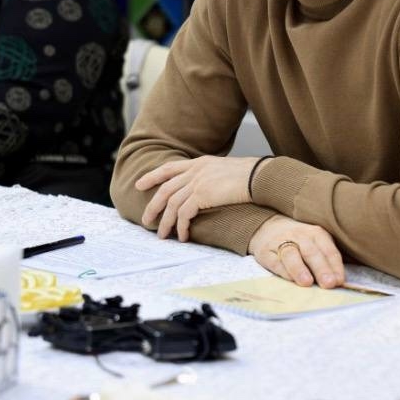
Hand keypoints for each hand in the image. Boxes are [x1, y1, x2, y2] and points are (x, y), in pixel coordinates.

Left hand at [135, 156, 255, 241]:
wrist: (260, 177)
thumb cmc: (250, 177)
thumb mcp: (224, 171)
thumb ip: (210, 177)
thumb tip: (205, 192)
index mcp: (199, 163)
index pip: (169, 168)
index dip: (152, 176)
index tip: (140, 184)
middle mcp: (195, 171)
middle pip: (165, 189)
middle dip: (153, 206)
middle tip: (145, 220)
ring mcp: (197, 182)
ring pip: (172, 204)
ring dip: (166, 222)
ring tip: (162, 235)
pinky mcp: (202, 194)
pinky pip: (184, 214)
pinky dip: (181, 226)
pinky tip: (183, 236)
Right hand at [249, 214, 344, 288]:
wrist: (269, 228)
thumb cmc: (300, 242)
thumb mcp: (316, 244)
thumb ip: (327, 261)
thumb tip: (338, 283)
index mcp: (316, 233)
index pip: (328, 250)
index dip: (335, 266)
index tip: (339, 281)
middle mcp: (299, 235)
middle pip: (311, 252)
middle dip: (321, 268)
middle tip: (328, 283)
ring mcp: (280, 242)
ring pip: (291, 255)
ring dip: (299, 269)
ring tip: (307, 282)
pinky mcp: (266, 252)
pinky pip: (275, 262)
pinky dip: (283, 271)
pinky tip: (290, 279)